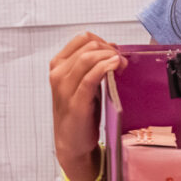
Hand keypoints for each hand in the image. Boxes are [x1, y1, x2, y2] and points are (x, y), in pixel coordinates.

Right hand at [49, 32, 124, 180]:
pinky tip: (116, 66)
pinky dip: (105, 67)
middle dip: (110, 49)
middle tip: (122, 61)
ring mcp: (65, 87)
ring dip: (111, 57)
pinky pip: (91, 77)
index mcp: (58, 65)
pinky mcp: (76, 101)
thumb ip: (94, 65)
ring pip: (89, 58)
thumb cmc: (80, 111)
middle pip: (89, 46)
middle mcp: (58, 73)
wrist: (72, 142)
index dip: (103, 41)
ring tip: (122, 65)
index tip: (115, 53)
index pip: (82, 38)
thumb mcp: (85, 82)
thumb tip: (113, 48)